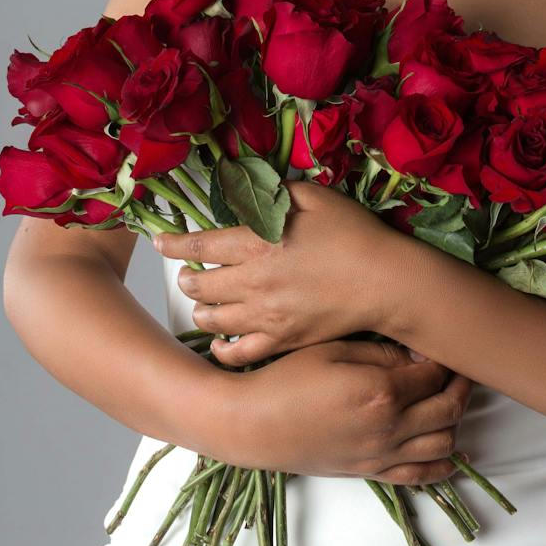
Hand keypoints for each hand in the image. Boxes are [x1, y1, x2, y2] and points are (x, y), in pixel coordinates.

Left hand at [153, 179, 413, 364]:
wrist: (385, 282)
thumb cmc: (354, 234)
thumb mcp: (315, 197)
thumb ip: (278, 192)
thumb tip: (255, 192)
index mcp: (258, 243)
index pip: (202, 244)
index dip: (175, 244)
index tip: (160, 242)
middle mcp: (254, 282)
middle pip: (201, 284)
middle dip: (187, 278)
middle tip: (186, 274)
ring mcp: (266, 316)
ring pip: (214, 319)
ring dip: (201, 309)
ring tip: (202, 302)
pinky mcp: (283, 340)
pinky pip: (240, 354)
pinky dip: (223, 351)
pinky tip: (221, 344)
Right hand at [215, 338, 474, 482]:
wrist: (253, 424)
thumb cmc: (288, 378)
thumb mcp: (334, 349)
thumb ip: (381, 352)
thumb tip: (418, 356)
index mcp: (381, 392)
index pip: (435, 374)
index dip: (444, 358)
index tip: (439, 343)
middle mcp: (389, 428)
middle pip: (449, 409)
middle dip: (460, 386)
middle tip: (456, 368)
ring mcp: (381, 455)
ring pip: (444, 445)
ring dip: (455, 421)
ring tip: (447, 399)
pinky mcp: (370, 472)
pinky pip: (420, 476)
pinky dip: (441, 463)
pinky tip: (445, 448)